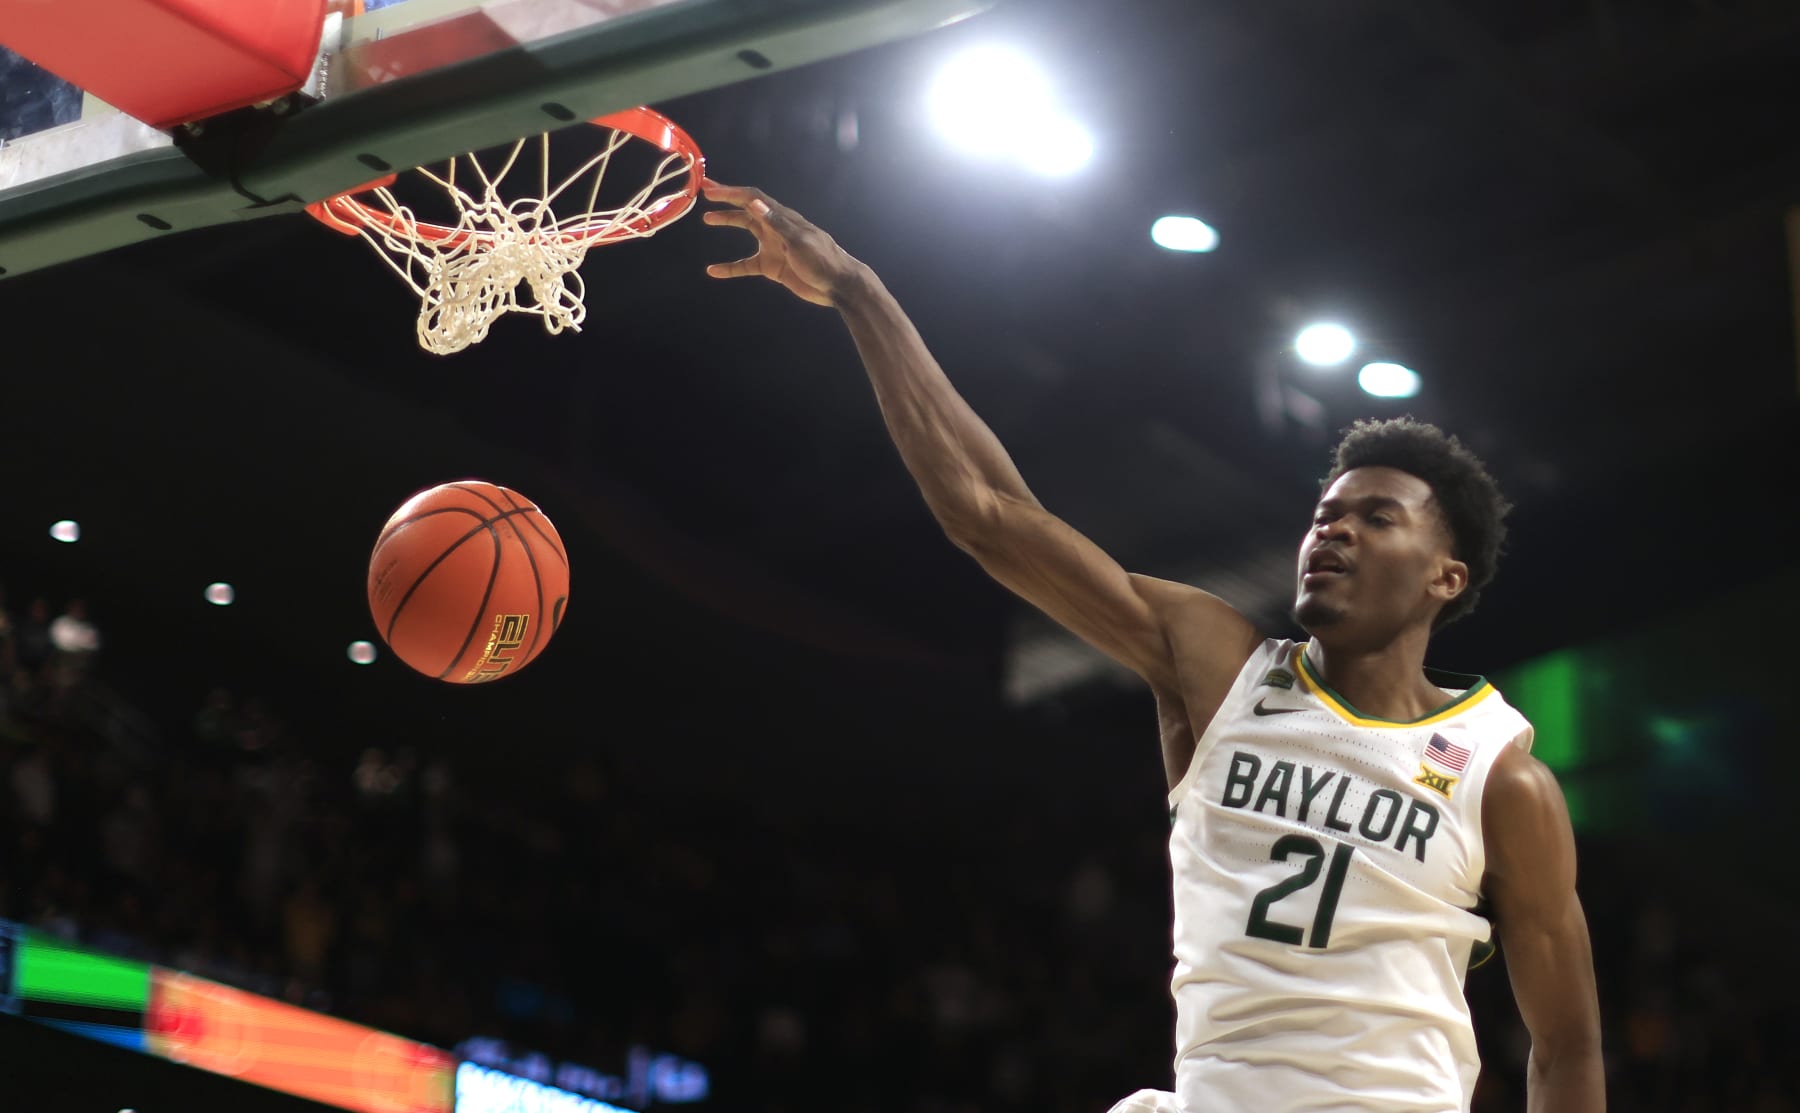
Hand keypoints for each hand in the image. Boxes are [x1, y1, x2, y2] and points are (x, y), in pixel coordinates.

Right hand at [701, 179, 862, 306]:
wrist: (836, 285)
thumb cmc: (821, 259)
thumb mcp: (798, 241)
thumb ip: (776, 222)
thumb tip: (753, 203)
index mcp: (782, 218)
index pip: (752, 198)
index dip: (730, 192)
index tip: (710, 189)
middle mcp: (775, 228)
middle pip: (746, 209)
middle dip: (725, 200)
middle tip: (704, 194)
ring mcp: (773, 246)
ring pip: (746, 230)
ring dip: (728, 222)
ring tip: (707, 219)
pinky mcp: (772, 266)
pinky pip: (746, 264)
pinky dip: (730, 267)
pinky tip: (714, 271)